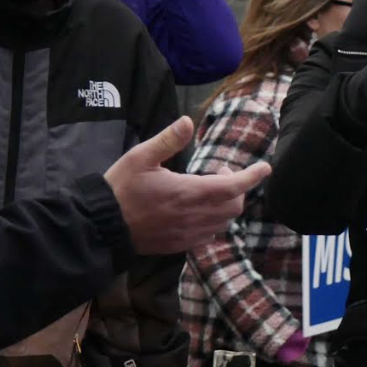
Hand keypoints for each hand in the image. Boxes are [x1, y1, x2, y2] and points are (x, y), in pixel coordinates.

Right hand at [104, 117, 270, 254]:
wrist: (101, 227)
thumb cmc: (120, 189)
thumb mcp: (140, 157)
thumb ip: (168, 140)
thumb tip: (188, 121)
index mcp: (188, 192)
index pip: (233, 187)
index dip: (252, 177)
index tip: (265, 168)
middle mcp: (194, 216)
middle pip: (234, 206)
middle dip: (236, 188)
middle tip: (218, 173)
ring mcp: (188, 234)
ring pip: (224, 222)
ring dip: (225, 205)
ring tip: (208, 190)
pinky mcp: (180, 245)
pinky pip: (209, 235)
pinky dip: (213, 221)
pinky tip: (198, 211)